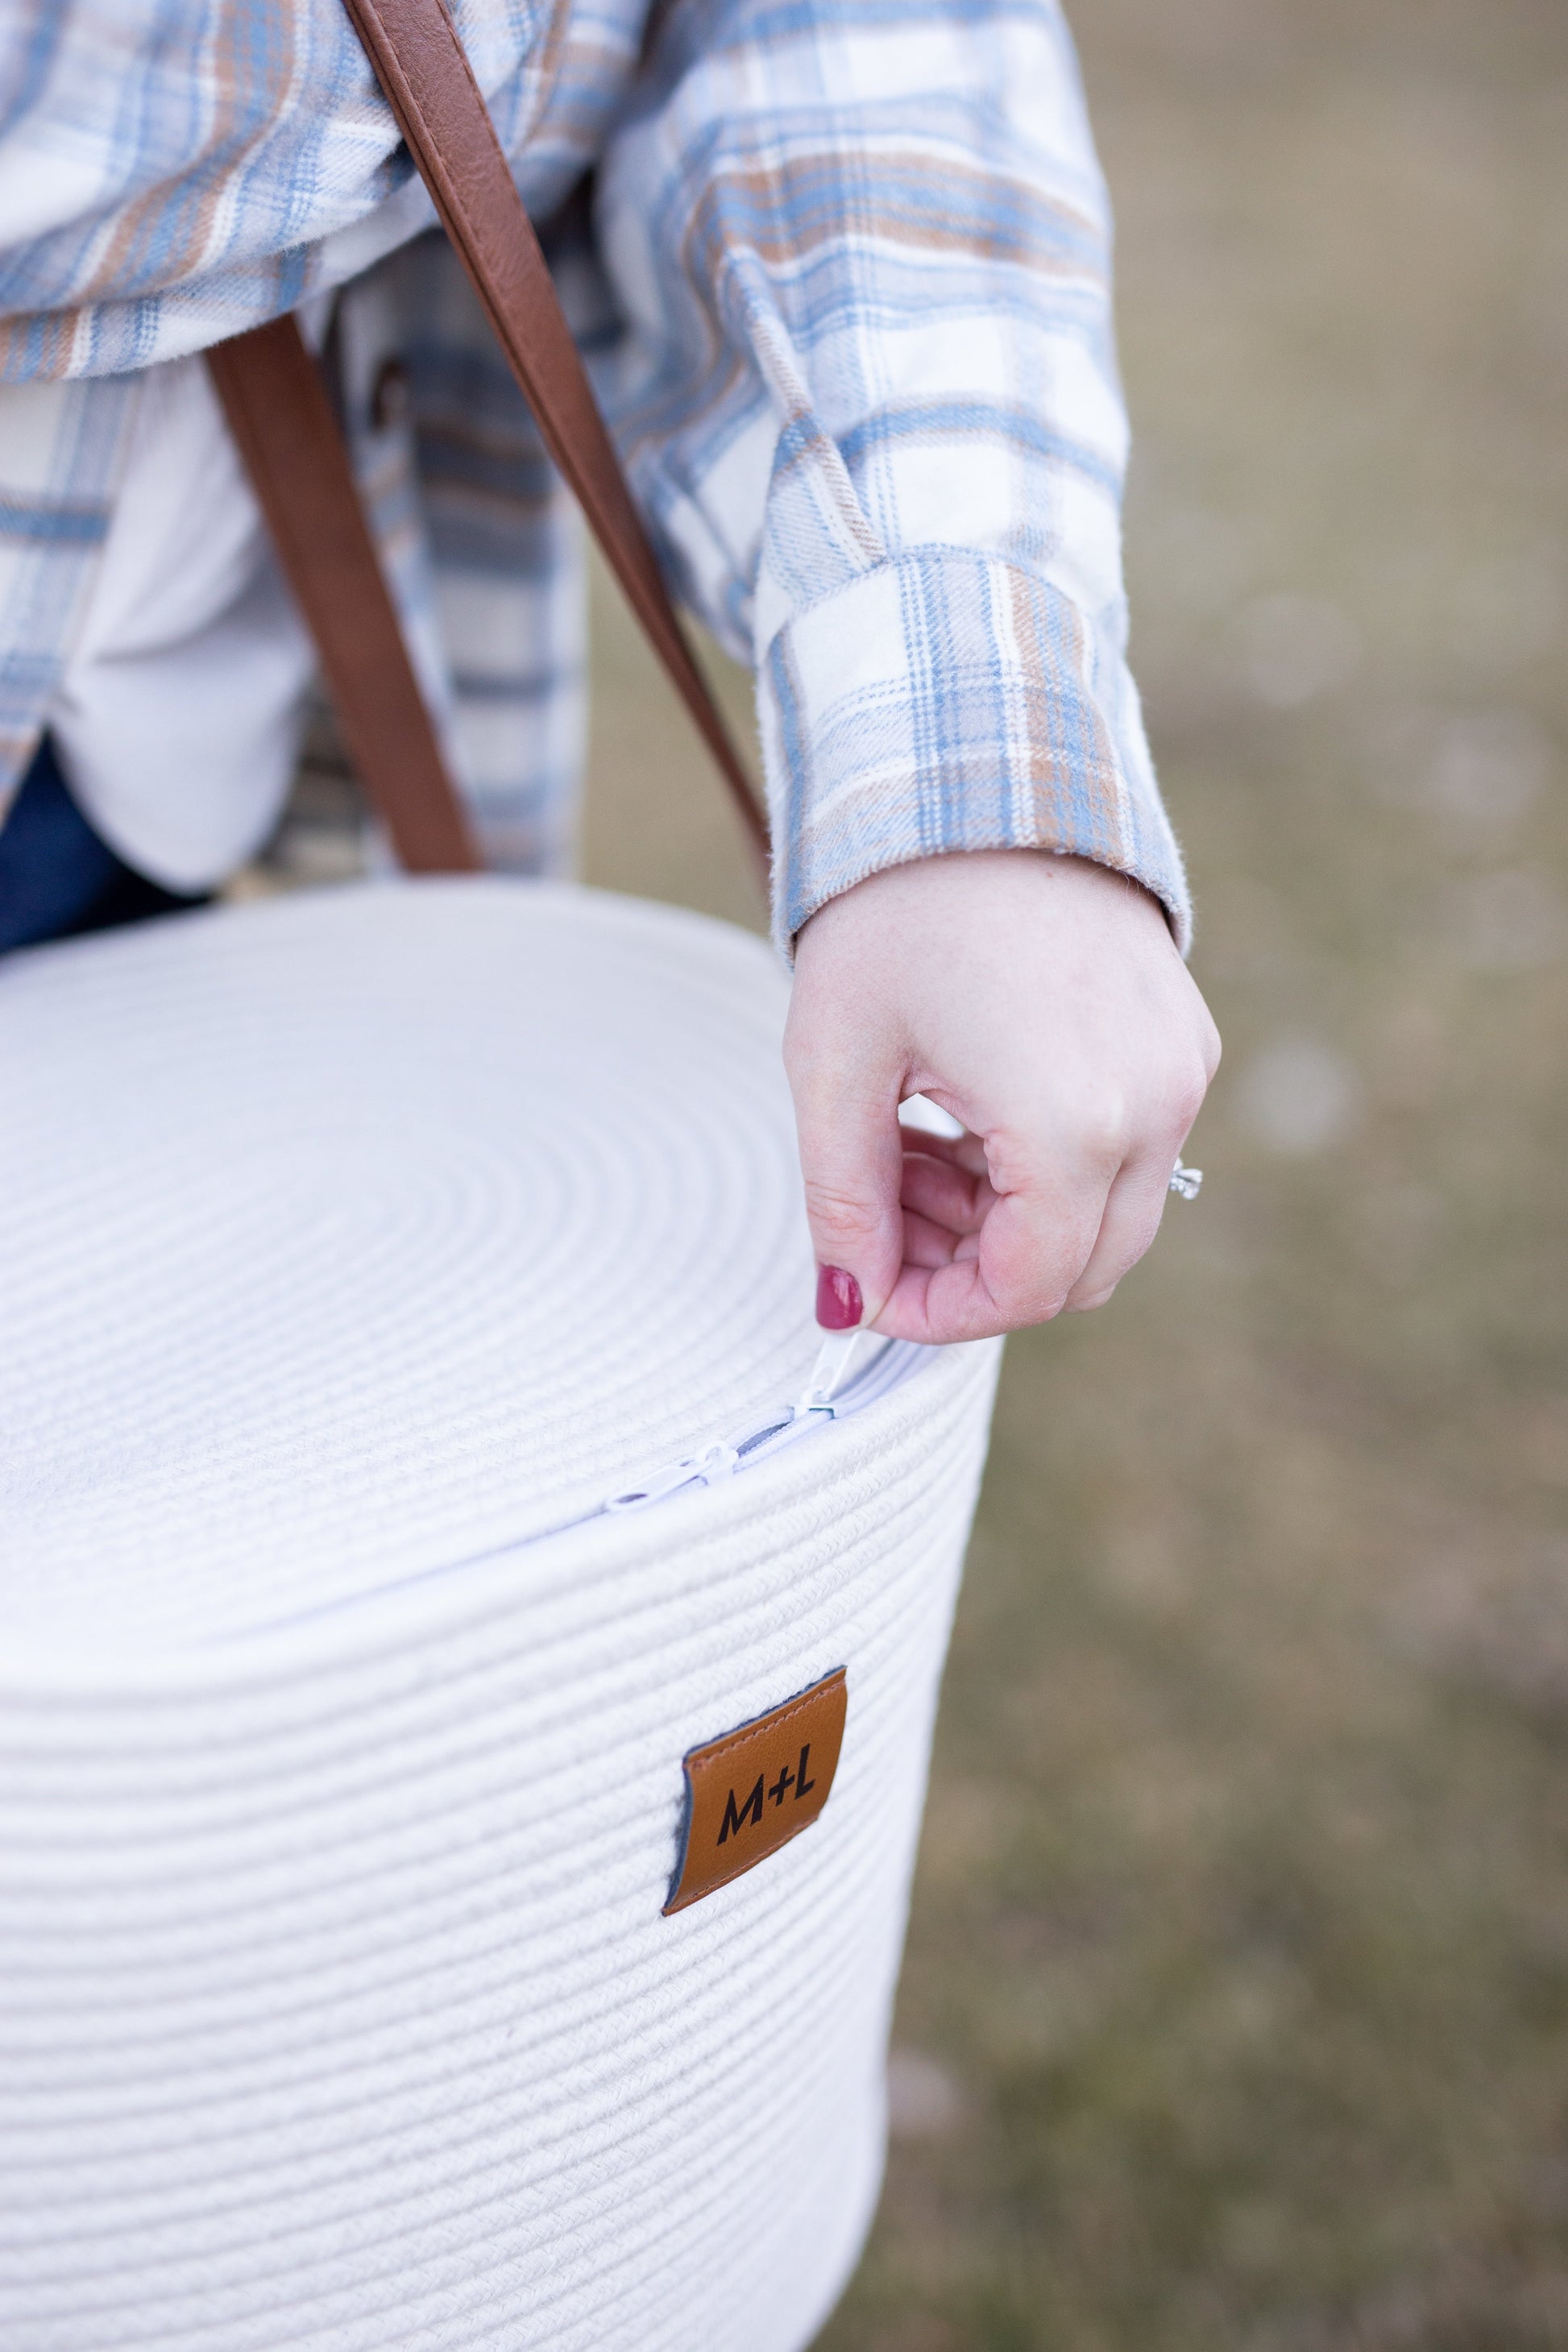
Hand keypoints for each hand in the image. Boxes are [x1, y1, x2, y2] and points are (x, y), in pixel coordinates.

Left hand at [784, 851, 1219, 1341]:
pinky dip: (1051, 1168)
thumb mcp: (835, 1063)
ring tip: (918, 1148)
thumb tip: (849, 1303)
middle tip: (886, 1209)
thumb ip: (845, 1202)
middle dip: (973, 1270)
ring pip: (1107, 1219)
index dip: (941, 1313)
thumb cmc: (894, 908)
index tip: (871, 1289)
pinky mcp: (1184, 1044)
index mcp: (1070, 1119)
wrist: (982, 767)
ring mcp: (1181, 1073)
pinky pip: (1130, 1154)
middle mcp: (1152, 1106)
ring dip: (1009, 1222)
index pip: (1024, 1289)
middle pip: (1078, 1271)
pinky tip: (971, 1109)